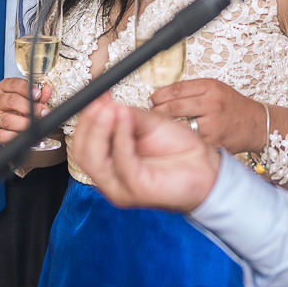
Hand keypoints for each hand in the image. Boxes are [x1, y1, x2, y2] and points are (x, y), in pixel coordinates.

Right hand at [0, 77, 50, 142]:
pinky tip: (25, 133)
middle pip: (11, 101)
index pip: (14, 84)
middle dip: (29, 107)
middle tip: (41, 112)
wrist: (19, 121)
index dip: (27, 89)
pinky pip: (3, 135)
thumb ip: (41, 93)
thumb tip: (47, 91)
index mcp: (5, 87)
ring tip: (34, 124)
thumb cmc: (26, 105)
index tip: (38, 94)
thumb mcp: (33, 96)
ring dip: (24, 123)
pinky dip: (16, 136)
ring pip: (7, 119)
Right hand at [74, 94, 220, 211]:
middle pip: (82, 154)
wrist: (205, 166)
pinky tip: (125, 118)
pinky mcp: (138, 191)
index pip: (82, 144)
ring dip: (100, 130)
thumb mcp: (147, 123)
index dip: (85, 119)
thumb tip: (105, 102)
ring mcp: (121, 188)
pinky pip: (123, 163)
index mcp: (109, 163)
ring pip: (95, 161)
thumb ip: (125, 116)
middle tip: (100, 103)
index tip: (93, 96)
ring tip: (110, 109)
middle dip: (88, 124)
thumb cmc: (177, 148)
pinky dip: (121, 137)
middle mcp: (110, 179)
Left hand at [149, 78, 265, 153]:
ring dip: (164, 128)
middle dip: (156, 112)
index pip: (176, 89)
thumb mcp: (215, 88)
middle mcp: (211, 105)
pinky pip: (189, 141)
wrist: (256, 124)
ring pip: (178, 126)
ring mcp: (212, 125)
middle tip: (150, 114)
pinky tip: (174, 140)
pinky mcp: (213, 142)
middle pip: (173, 108)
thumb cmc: (233, 106)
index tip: (152, 99)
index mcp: (210, 88)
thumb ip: (191, 90)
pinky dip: (178, 141)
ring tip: (158, 127)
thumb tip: (162, 95)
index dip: (159, 95)